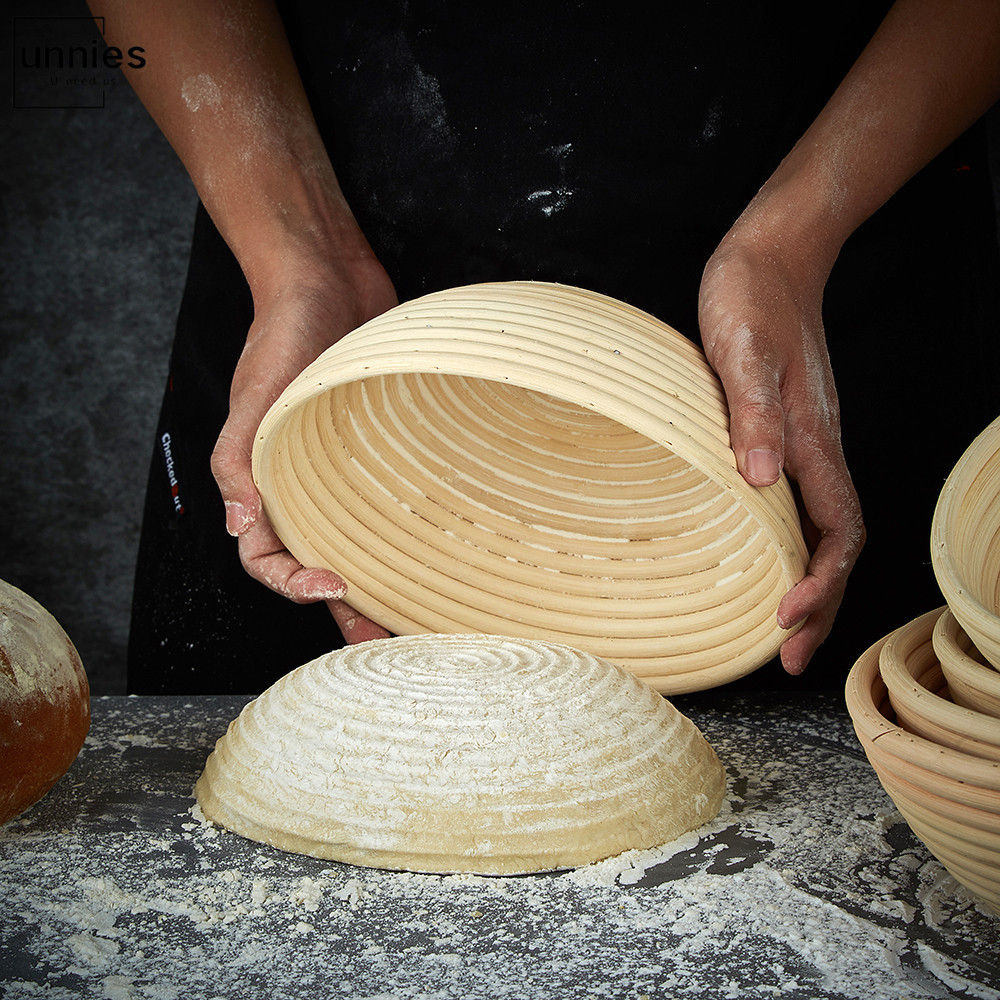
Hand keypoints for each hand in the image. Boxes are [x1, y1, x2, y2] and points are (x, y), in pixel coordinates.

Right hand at [210, 252, 398, 643]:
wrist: (328, 282)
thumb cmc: (283, 335)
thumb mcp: (255, 398)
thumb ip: (238, 463)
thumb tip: (240, 528)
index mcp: (263, 482)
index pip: (264, 557)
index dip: (292, 584)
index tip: (334, 588)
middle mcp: (301, 485)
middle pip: (316, 562)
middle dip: (344, 606)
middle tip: (382, 639)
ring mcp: (341, 472)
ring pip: (356, 542)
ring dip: (379, 581)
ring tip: (412, 619)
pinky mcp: (379, 454)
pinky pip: (388, 504)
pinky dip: (403, 533)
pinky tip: (434, 553)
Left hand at [698, 233, 864, 674]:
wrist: (771, 258)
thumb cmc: (752, 299)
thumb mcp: (741, 350)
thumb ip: (753, 412)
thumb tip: (761, 478)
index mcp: (811, 439)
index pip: (836, 530)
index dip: (820, 582)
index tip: (788, 620)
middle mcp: (815, 449)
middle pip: (835, 545)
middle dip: (819, 604)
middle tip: (790, 656)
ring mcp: (803, 442)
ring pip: (819, 529)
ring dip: (806, 581)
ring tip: (781, 627)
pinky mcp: (784, 431)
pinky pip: (799, 503)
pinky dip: (788, 542)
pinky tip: (763, 556)